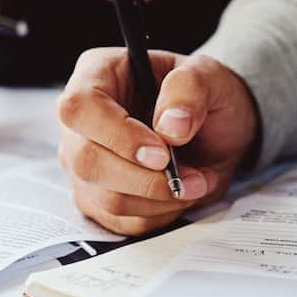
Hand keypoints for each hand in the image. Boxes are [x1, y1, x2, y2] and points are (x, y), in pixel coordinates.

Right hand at [58, 49, 257, 234]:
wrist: (216, 130)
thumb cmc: (204, 96)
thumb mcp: (209, 76)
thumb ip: (190, 90)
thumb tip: (170, 127)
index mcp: (97, 75)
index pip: (80, 108)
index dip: (118, 135)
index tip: (162, 153)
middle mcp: (80, 122)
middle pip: (86, 161)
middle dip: (145, 178)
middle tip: (189, 175)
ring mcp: (84, 163)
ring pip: (105, 198)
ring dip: (160, 199)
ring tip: (196, 181)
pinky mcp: (98, 199)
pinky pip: (121, 222)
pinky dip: (160, 214)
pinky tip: (180, 193)